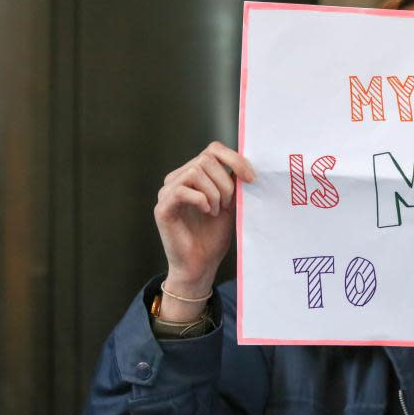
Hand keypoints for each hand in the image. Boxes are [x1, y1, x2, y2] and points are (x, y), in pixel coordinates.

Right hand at [154, 141, 254, 320]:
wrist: (201, 265)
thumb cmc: (214, 235)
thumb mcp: (231, 203)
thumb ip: (234, 182)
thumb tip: (247, 164)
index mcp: (193, 174)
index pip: (213, 149)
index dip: (234, 159)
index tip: (251, 178)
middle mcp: (177, 178)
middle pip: (206, 159)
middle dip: (225, 182)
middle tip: (227, 205)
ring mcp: (167, 192)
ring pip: (195, 172)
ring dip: (214, 193)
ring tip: (216, 211)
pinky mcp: (162, 208)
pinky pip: (182, 190)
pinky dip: (201, 199)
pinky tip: (207, 212)